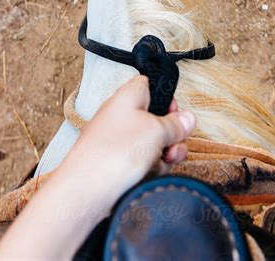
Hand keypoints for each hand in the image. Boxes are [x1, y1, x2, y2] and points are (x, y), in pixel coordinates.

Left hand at [59, 75, 195, 216]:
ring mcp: (119, 139)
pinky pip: (142, 161)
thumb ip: (176, 124)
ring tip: (161, 162)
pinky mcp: (117, 162)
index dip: (167, 98)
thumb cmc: (114, 152)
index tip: (176, 114)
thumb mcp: (157, 131)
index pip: (150, 85)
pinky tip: (147, 175)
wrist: (86, 189)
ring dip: (163, 154)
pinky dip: (149, 168)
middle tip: (172, 144)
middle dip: (171, 135)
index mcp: (128, 96)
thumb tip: (188, 118)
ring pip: (152, 143)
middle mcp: (122, 115)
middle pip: (156, 119)